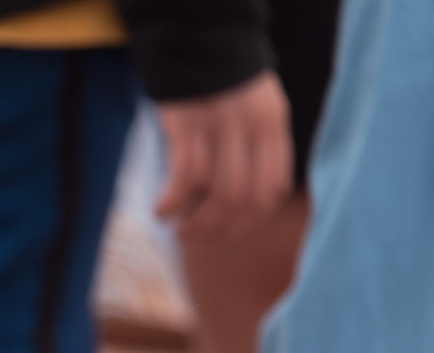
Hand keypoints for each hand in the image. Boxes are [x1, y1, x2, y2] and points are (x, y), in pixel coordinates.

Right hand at [154, 70, 292, 236]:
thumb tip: (244, 206)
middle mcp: (253, 127)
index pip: (272, 190)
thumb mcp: (254, 109)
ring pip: (217, 195)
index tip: (227, 230)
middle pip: (244, 199)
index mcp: (273, 125)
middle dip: (220, 229)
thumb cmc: (221, 82)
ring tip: (179, 229)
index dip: (250, 220)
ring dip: (197, 223)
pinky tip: (161, 209)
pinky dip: (172, 203)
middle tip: (197, 234)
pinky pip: (185, 178)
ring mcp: (222, 125)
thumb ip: (257, 149)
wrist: (196, 37)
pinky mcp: (189, 124)